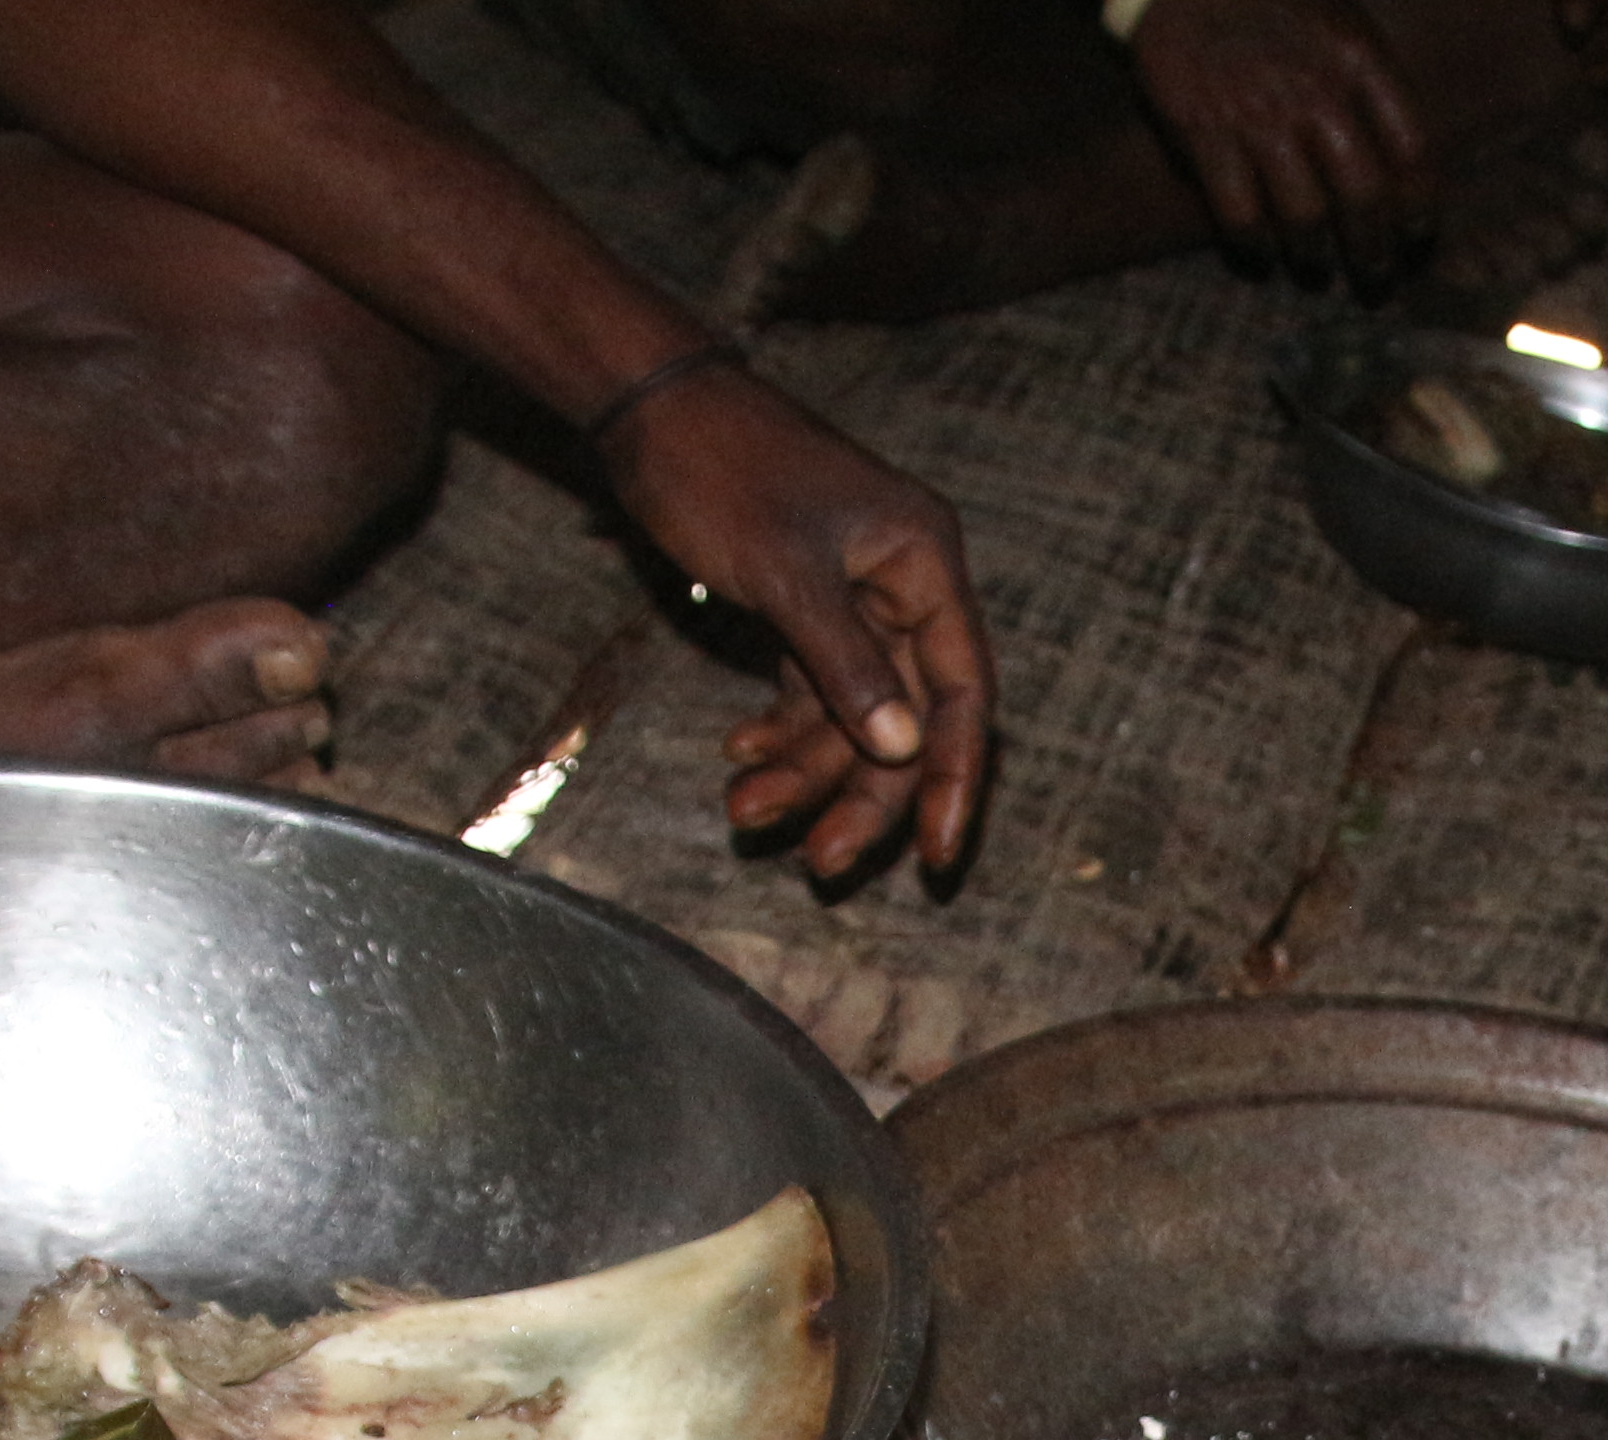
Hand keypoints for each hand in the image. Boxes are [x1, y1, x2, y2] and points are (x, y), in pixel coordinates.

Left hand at [609, 366, 995, 882]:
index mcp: (922, 564)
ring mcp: (853, 601)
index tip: (934, 853)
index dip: (952, 778)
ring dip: (803, 771)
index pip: (963, 692)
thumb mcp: (785, 573)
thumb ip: (847, 664)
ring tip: (741, 813)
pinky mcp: (804, 608)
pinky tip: (739, 755)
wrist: (644, 410)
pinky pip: (809, 692)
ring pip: (849, 716)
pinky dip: (779, 731)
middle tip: (818, 862)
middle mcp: (900, 587)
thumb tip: (904, 752)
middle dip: (859, 794)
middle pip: (904, 721)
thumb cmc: (720, 470)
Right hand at [1126, 0, 1434, 277]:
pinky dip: (1251, 247)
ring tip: (1315, 269)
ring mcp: (1259, 117)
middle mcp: (1317, 93)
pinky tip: (1256, 256)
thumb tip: (1399, 165)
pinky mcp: (1204, 134)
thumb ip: (1372, 85)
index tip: (1418, 236)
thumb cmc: (1274, 0)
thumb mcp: (1342, 21)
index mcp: (1360, 60)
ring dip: (1313, 256)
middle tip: (1374, 278)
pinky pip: (1239, 214)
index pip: (1413, 149)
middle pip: (1363, 197)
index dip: (1421, 205)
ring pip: (1303, 216)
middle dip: (1373, 250)